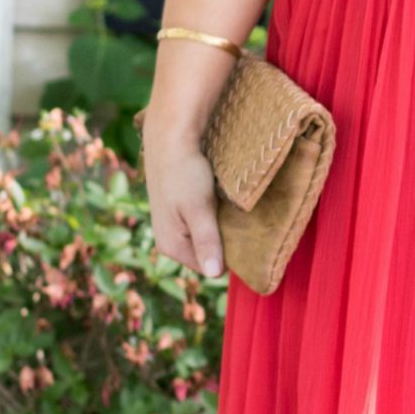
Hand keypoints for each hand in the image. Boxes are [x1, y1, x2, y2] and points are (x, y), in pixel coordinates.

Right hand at [139, 117, 225, 280]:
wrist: (169, 138)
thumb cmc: (184, 173)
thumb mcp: (199, 209)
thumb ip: (206, 241)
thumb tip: (213, 275)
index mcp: (172, 247)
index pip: (211, 268)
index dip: (229, 256)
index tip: (245, 238)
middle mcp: (169, 241)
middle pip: (207, 254)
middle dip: (224, 242)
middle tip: (239, 221)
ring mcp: (172, 226)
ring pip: (206, 236)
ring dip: (220, 227)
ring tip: (229, 210)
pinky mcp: (177, 210)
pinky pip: (201, 223)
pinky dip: (212, 215)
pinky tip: (218, 201)